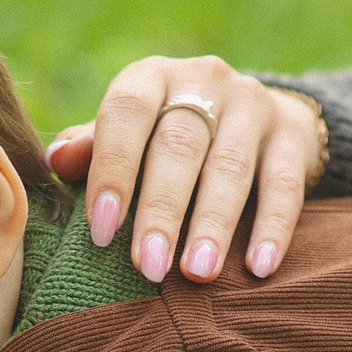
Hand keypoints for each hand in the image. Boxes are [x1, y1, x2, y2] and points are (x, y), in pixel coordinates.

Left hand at [46, 56, 322, 282]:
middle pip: (179, 146)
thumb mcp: (130, 135)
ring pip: (231, 168)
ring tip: (197, 274)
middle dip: (162, 211)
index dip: (113, 170)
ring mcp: (252, 104)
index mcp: (151, 77)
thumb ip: (94, 149)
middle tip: (149, 267)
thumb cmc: (168, 138)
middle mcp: (203, 80)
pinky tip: (259, 268)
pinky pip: (285, 184)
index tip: (102, 231)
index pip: (126, 113)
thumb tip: (58, 160)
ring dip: (213, 225)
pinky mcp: (292, 134)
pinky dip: (273, 228)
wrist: (256, 118)